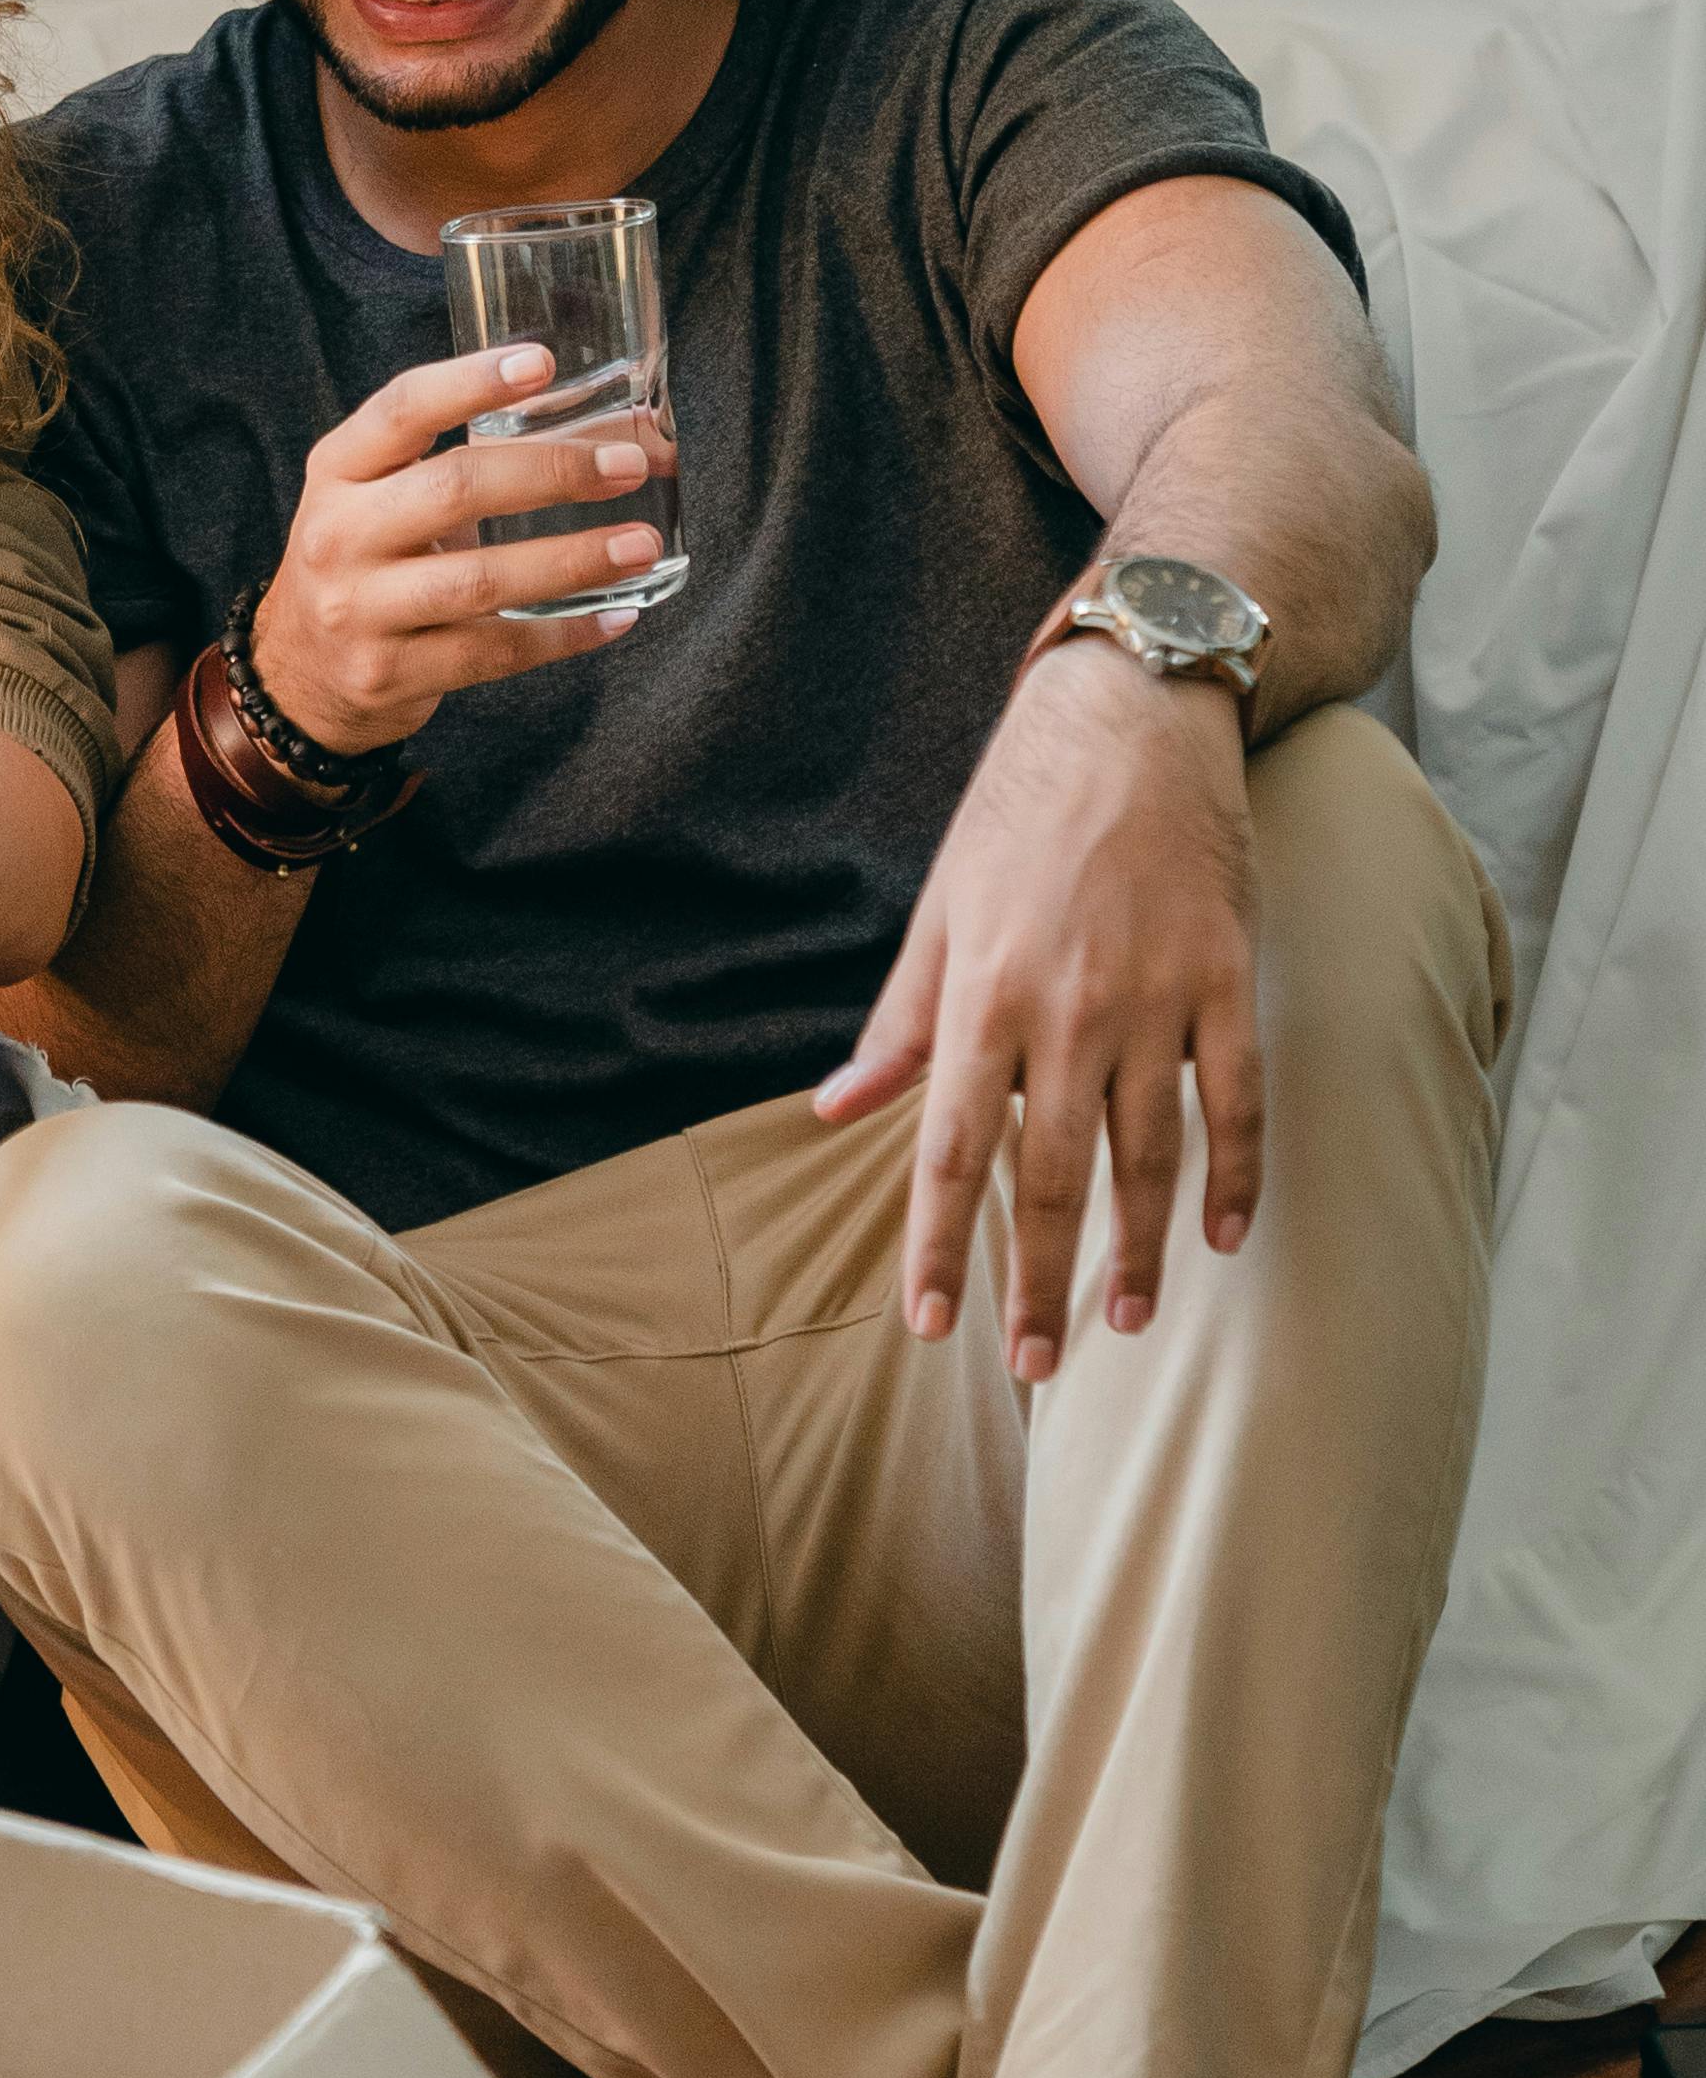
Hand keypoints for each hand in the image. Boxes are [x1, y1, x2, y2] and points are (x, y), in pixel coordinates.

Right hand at [252, 343, 670, 754]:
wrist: (297, 673)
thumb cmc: (363, 564)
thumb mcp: (373, 497)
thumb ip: (454, 464)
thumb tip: (597, 443)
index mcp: (338, 471)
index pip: (402, 409)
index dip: (471, 382)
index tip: (542, 364)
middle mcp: (339, 535)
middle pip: (455, 488)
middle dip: (552, 473)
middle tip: (627, 467)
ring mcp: (361, 610)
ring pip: (481, 580)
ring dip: (573, 561)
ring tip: (640, 546)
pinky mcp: (390, 673)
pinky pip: (493, 652)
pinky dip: (563, 635)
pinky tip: (615, 616)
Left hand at [816, 649, 1261, 1373]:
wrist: (1133, 715)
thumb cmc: (1020, 811)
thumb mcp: (939, 909)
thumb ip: (900, 1022)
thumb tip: (839, 1110)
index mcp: (982, 995)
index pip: (950, 1150)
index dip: (939, 1247)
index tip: (930, 1323)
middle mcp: (1066, 1009)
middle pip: (1051, 1175)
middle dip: (1042, 1280)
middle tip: (1038, 1363)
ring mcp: (1155, 998)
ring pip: (1148, 1155)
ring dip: (1137, 1250)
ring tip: (1126, 1323)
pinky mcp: (1226, 978)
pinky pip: (1237, 1100)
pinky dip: (1236, 1175)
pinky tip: (1223, 1238)